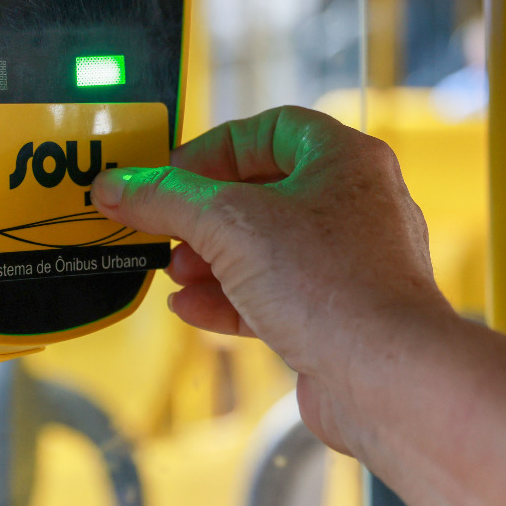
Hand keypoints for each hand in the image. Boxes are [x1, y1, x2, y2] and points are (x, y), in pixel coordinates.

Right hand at [91, 105, 452, 452]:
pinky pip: (281, 294)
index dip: (214, 148)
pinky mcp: (344, 314)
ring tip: (176, 273)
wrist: (388, 376)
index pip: (271, 129)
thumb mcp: (229, 226)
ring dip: (215, 258)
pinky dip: (234, 298)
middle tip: (165, 229)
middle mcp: (359, 203)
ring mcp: (355, 262)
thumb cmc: (330, 283)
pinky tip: (193, 309)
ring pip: (271, 247)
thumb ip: (167, 200)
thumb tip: (117, 184)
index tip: (169, 174)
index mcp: (346, 158)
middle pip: (267, 190)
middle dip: (206, 213)